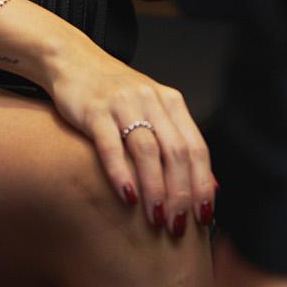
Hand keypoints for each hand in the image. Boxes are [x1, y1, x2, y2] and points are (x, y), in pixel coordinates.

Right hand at [45, 40, 215, 234]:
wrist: (73, 61)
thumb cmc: (115, 93)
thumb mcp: (153, 110)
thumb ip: (179, 144)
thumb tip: (212, 186)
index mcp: (171, 102)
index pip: (197, 147)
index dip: (203, 184)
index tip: (203, 216)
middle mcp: (150, 100)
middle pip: (176, 151)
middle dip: (181, 194)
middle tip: (178, 226)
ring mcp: (122, 103)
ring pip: (147, 150)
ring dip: (155, 189)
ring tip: (156, 219)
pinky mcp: (94, 109)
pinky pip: (111, 144)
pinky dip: (121, 173)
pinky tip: (127, 196)